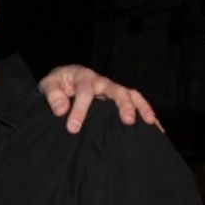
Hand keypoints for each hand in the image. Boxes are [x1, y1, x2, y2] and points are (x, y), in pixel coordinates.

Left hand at [38, 65, 161, 133]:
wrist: (62, 79)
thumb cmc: (56, 84)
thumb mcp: (48, 85)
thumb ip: (53, 95)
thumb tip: (61, 110)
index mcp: (83, 77)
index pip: (85, 93)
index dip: (80, 110)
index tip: (74, 128)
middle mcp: (101, 81)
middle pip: (116, 90)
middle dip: (123, 105)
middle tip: (127, 121)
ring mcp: (111, 89)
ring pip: (130, 94)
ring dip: (141, 107)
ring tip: (149, 122)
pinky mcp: (116, 97)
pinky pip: (135, 101)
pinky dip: (146, 112)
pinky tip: (155, 127)